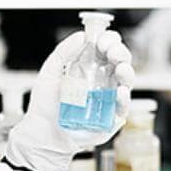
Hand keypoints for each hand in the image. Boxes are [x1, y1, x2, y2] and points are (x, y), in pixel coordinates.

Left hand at [4, 30, 135, 170]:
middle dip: (120, 52)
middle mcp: (102, 80)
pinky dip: (124, 98)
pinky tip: (119, 92)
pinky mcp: (111, 117)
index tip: (102, 40)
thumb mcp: (50, 73)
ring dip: (127, 71)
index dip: (108, 40)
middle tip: (112, 51)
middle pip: (120, 61)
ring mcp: (108, 98)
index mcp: (90, 67)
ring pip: (127, 81)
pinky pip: (123, 106)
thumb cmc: (45, 105)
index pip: (107, 48)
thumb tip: (81, 35)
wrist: (42, 134)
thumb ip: (63, 52)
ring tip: (120, 68)